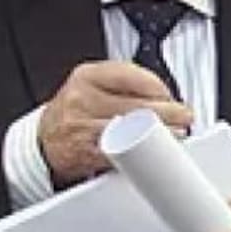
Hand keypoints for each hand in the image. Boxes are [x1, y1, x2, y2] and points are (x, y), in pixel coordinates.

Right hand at [38, 61, 192, 185]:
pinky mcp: (87, 153)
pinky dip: (144, 156)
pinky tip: (157, 154)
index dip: (161, 89)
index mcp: (89, 76)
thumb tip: (169, 98)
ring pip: (132, 130)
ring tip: (177, 134)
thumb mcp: (96, 84)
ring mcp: (83, 126)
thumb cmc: (78, 110)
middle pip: (137, 105)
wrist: (46, 140)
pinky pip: (121, 154)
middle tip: (185, 117)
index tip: (173, 98)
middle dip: (169, 113)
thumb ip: (128, 83)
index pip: (135, 77)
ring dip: (162, 135)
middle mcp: (83, 98)